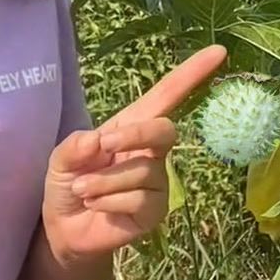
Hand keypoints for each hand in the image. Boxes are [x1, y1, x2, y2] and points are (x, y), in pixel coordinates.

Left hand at [41, 45, 226, 262]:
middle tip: (103, 146)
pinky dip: (108, 201)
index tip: (219, 51)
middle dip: (135, 135)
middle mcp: (151, 151)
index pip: (166, 96)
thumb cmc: (68, 183)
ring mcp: (157, 182)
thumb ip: (73, 146)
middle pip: (164, 130)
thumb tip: (97, 140)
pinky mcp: (155, 210)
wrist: (64, 228)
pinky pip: (138, 199)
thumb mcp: (60, 159)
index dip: (192, 74)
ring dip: (104, 181)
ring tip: (83, 189)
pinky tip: (96, 206)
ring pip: (142, 171)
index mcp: (130, 127)